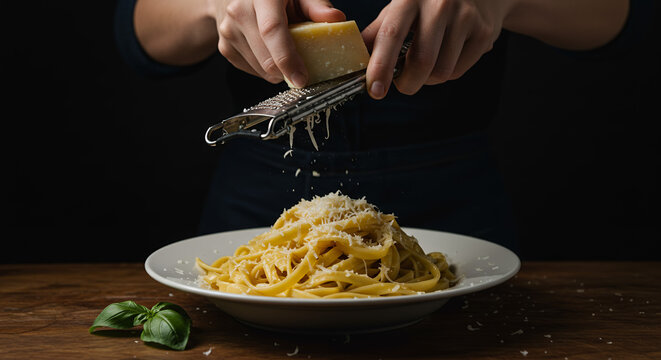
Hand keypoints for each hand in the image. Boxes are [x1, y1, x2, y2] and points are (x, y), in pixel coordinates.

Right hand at [209, 0, 345, 86]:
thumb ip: (316, 5)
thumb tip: (337, 19)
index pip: (272, 31)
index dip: (288, 58)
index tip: (301, 79)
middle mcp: (239, 12)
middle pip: (266, 57)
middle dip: (288, 71)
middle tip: (302, 69)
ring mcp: (228, 31)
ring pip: (260, 69)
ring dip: (278, 70)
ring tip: (283, 50)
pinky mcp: (225, 47)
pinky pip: (252, 70)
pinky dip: (265, 69)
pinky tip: (269, 51)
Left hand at [362, 0, 512, 98]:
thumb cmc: (430, 3)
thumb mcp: (402, 8)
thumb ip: (378, 32)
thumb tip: (354, 61)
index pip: (392, 34)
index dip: (381, 66)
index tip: (375, 90)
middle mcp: (440, 3)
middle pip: (421, 62)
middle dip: (407, 83)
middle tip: (402, 83)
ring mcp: (466, 17)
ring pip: (440, 72)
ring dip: (427, 80)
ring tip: (426, 64)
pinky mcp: (484, 32)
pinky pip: (457, 71)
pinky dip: (446, 73)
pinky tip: (447, 57)